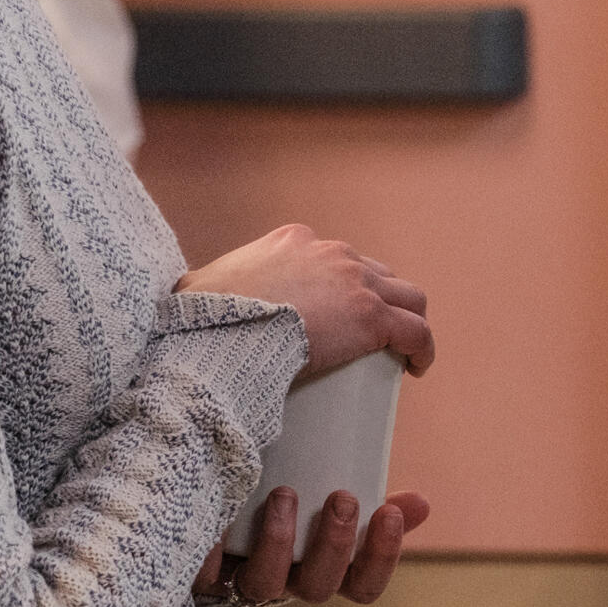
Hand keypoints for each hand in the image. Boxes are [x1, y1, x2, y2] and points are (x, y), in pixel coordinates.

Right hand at [180, 224, 435, 377]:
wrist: (225, 329)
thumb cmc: (203, 316)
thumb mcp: (199, 285)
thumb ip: (199, 285)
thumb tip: (185, 297)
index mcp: (295, 239)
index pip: (337, 258)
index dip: (345, 287)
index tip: (339, 315)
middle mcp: (333, 252)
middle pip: (376, 274)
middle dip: (381, 302)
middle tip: (373, 338)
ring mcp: (357, 281)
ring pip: (407, 297)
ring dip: (410, 322)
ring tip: (404, 351)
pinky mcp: (372, 315)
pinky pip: (416, 330)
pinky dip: (422, 347)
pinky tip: (418, 367)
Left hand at [198, 489, 432, 606]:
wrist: (216, 505)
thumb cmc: (290, 498)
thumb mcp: (332, 497)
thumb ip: (376, 497)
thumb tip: (421, 503)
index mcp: (327, 569)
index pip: (364, 587)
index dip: (381, 558)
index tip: (389, 513)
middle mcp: (288, 581)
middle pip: (319, 588)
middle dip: (335, 546)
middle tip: (343, 498)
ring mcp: (245, 579)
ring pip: (264, 585)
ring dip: (279, 542)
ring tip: (285, 494)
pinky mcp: (203, 573)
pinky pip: (206, 574)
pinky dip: (216, 546)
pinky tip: (227, 509)